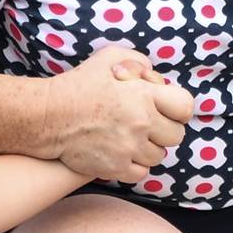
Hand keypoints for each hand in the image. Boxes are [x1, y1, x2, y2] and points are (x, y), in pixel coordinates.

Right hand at [49, 46, 194, 181]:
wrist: (48, 115)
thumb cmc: (80, 84)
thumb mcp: (111, 59)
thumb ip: (140, 64)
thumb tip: (157, 81)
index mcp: (144, 95)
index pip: (185, 107)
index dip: (179, 109)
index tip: (167, 109)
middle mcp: (141, 123)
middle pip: (176, 136)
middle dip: (165, 130)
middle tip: (148, 125)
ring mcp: (129, 148)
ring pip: (158, 156)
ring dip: (148, 148)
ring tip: (130, 138)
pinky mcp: (116, 167)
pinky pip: (141, 173)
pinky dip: (135, 166)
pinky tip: (123, 153)